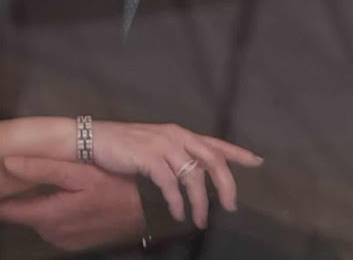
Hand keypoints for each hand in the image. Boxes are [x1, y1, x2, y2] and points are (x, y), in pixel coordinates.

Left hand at [0, 157, 143, 250]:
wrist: (147, 210)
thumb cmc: (113, 185)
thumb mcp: (79, 172)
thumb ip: (41, 169)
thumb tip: (7, 163)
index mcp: (49, 216)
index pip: (7, 213)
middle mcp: (52, 235)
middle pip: (23, 216)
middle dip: (20, 200)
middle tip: (22, 178)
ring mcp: (65, 242)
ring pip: (39, 222)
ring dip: (39, 207)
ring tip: (46, 185)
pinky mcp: (76, 244)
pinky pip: (55, 228)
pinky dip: (55, 215)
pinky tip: (66, 199)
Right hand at [89, 121, 260, 227]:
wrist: (95, 140)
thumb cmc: (125, 146)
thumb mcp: (156, 148)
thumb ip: (176, 158)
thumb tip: (195, 179)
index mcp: (180, 133)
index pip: (215, 142)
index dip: (237, 152)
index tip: (257, 161)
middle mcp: (176, 135)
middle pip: (212, 159)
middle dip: (225, 185)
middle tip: (230, 207)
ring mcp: (162, 144)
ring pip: (193, 176)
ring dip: (199, 202)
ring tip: (200, 220)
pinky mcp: (149, 156)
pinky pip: (170, 184)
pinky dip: (177, 201)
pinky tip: (178, 213)